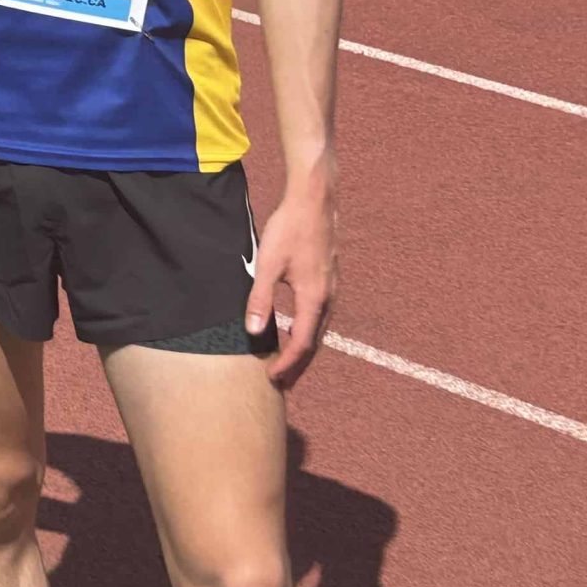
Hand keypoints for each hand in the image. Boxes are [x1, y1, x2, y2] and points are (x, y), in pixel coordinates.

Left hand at [247, 163, 336, 387]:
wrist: (314, 202)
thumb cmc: (289, 230)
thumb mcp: (268, 264)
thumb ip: (260, 299)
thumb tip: (253, 331)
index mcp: (314, 299)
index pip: (301, 344)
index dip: (287, 364)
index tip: (272, 379)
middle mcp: (329, 299)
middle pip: (314, 343)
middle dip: (298, 365)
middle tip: (282, 383)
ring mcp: (333, 290)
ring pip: (319, 330)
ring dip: (304, 349)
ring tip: (288, 364)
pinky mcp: (330, 280)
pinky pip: (321, 316)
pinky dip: (309, 332)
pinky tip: (296, 331)